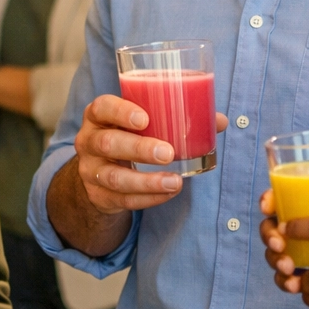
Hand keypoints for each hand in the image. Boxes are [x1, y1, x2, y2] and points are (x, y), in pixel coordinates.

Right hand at [73, 94, 227, 214]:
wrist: (99, 171)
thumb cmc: (128, 136)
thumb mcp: (142, 124)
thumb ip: (175, 119)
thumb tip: (219, 121)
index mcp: (99, 116)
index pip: (102, 108)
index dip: (120, 112)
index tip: (144, 119)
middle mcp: (88, 141)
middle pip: (108, 143)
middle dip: (139, 148)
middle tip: (168, 153)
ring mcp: (90, 170)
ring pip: (114, 177)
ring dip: (146, 181)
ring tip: (174, 182)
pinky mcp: (99, 195)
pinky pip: (123, 200)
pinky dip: (149, 198)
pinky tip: (168, 193)